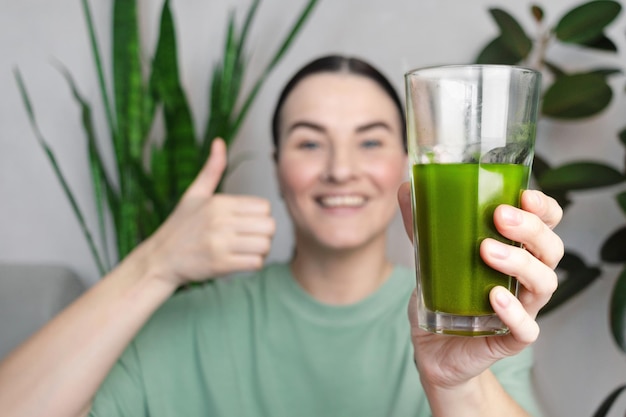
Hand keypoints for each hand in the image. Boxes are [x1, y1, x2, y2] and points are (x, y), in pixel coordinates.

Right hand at [140, 138, 275, 286]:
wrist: (159, 260)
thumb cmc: (180, 226)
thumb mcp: (194, 194)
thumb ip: (212, 169)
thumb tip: (219, 142)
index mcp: (219, 203)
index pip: (264, 207)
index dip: (260, 216)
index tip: (248, 222)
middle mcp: (220, 221)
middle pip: (269, 226)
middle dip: (264, 233)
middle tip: (251, 237)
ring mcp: (220, 243)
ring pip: (265, 245)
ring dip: (260, 250)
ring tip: (247, 249)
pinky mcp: (220, 265)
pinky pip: (255, 263)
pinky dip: (253, 263)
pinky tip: (241, 261)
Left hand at [397, 182, 562, 387]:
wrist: (434, 348)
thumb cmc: (444, 296)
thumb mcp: (431, 256)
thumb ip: (422, 224)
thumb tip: (407, 188)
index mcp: (516, 251)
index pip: (547, 224)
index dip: (544, 208)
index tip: (525, 195)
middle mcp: (526, 278)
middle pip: (550, 249)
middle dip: (531, 229)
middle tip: (500, 216)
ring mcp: (523, 309)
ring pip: (545, 284)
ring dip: (520, 262)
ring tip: (487, 251)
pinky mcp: (512, 339)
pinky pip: (527, 327)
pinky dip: (513, 311)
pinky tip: (494, 296)